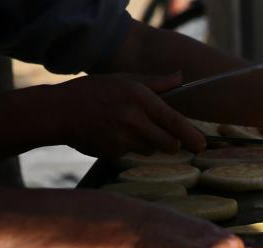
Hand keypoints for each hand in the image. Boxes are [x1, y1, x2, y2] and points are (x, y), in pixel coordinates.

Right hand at [56, 73, 205, 158]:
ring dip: (148, 144)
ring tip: (129, 129)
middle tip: (171, 141)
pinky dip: (127, 148)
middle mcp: (134, 120)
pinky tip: (113, 135)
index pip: (175, 122)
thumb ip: (157, 83)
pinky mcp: (113, 153)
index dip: (191, 136)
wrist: (60, 111)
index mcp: (141, 100)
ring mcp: (123, 139)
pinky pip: (130, 154)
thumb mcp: (126, 80)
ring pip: (150, 150)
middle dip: (172, 144)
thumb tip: (181, 77)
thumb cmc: (95, 91)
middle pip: (169, 144)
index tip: (202, 144)